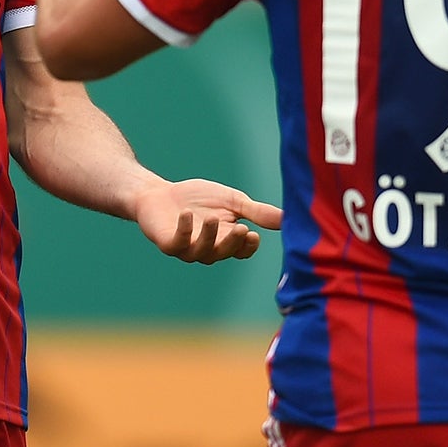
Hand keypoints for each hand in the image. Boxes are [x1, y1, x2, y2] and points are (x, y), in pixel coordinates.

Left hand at [135, 178, 283, 262]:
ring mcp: (186, 248)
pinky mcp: (167, 242)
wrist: (159, 193)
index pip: (241, 252)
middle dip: (232, 242)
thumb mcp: (232, 201)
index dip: (247, 247)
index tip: (253, 234)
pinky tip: (187, 215)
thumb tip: (288, 218)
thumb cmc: (197, 198)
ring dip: (209, 236)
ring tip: (214, 219)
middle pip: (223, 253)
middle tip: (241, 229)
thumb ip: (256, 211)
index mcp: (225, 240)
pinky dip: (183, 229)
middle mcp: (207, 249)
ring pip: (201, 252)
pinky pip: (177, 242)